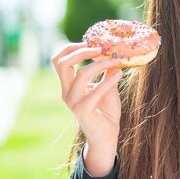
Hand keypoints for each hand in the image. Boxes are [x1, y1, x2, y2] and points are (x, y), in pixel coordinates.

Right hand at [51, 42, 121, 175]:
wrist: (107, 136)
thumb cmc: (106, 111)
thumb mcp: (107, 86)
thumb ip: (106, 71)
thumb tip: (114, 53)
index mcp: (68, 85)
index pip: (59, 60)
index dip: (71, 48)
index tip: (90, 42)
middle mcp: (66, 92)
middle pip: (63, 63)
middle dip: (81, 51)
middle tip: (100, 47)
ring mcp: (73, 102)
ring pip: (81, 74)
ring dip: (101, 64)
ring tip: (116, 60)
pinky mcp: (83, 111)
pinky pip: (95, 91)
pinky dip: (108, 80)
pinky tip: (120, 74)